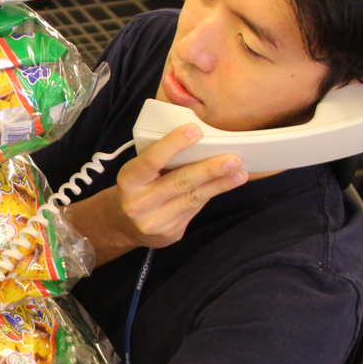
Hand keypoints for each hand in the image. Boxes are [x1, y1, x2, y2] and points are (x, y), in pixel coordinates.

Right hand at [111, 124, 247, 249]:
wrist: (122, 224)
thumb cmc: (136, 187)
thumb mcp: (138, 171)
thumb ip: (161, 160)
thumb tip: (198, 142)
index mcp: (128, 180)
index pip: (151, 160)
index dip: (174, 144)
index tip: (195, 130)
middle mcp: (139, 203)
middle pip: (179, 182)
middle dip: (208, 169)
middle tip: (232, 158)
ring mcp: (155, 221)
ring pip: (193, 198)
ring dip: (220, 183)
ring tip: (240, 172)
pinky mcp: (170, 233)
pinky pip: (195, 209)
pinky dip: (212, 193)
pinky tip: (227, 184)